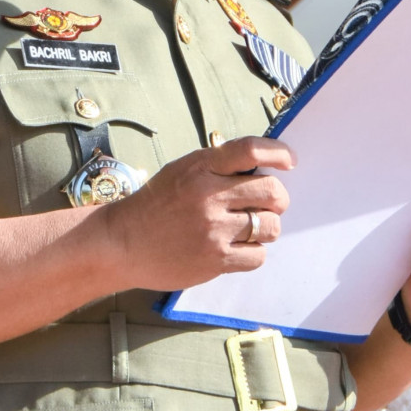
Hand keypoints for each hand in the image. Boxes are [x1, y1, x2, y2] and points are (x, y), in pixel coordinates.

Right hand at [103, 136, 292, 288]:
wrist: (121, 243)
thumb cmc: (155, 205)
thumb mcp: (182, 171)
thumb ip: (219, 167)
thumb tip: (265, 167)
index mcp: (201, 167)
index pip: (250, 150)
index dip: (278, 153)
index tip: (290, 161)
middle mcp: (209, 196)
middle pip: (272, 191)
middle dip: (277, 199)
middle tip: (266, 205)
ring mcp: (213, 230)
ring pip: (271, 226)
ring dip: (267, 228)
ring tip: (247, 229)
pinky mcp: (214, 260)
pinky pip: (258, 255)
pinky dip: (253, 252)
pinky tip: (236, 249)